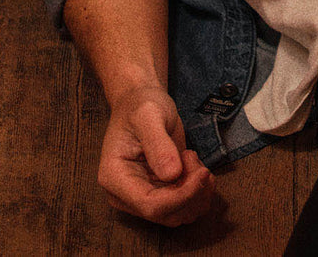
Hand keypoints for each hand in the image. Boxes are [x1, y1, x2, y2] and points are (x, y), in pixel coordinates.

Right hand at [98, 84, 216, 226]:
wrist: (142, 102)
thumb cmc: (142, 105)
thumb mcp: (149, 115)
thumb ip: (158, 144)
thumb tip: (172, 175)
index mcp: (115, 178)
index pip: (150, 205)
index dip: (181, 196)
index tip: (203, 173)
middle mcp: (126, 195)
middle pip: (167, 214)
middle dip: (191, 191)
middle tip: (194, 157)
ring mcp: (143, 197)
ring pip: (179, 214)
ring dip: (197, 192)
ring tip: (193, 159)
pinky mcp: (159, 195)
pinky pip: (184, 206)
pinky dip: (198, 191)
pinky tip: (196, 167)